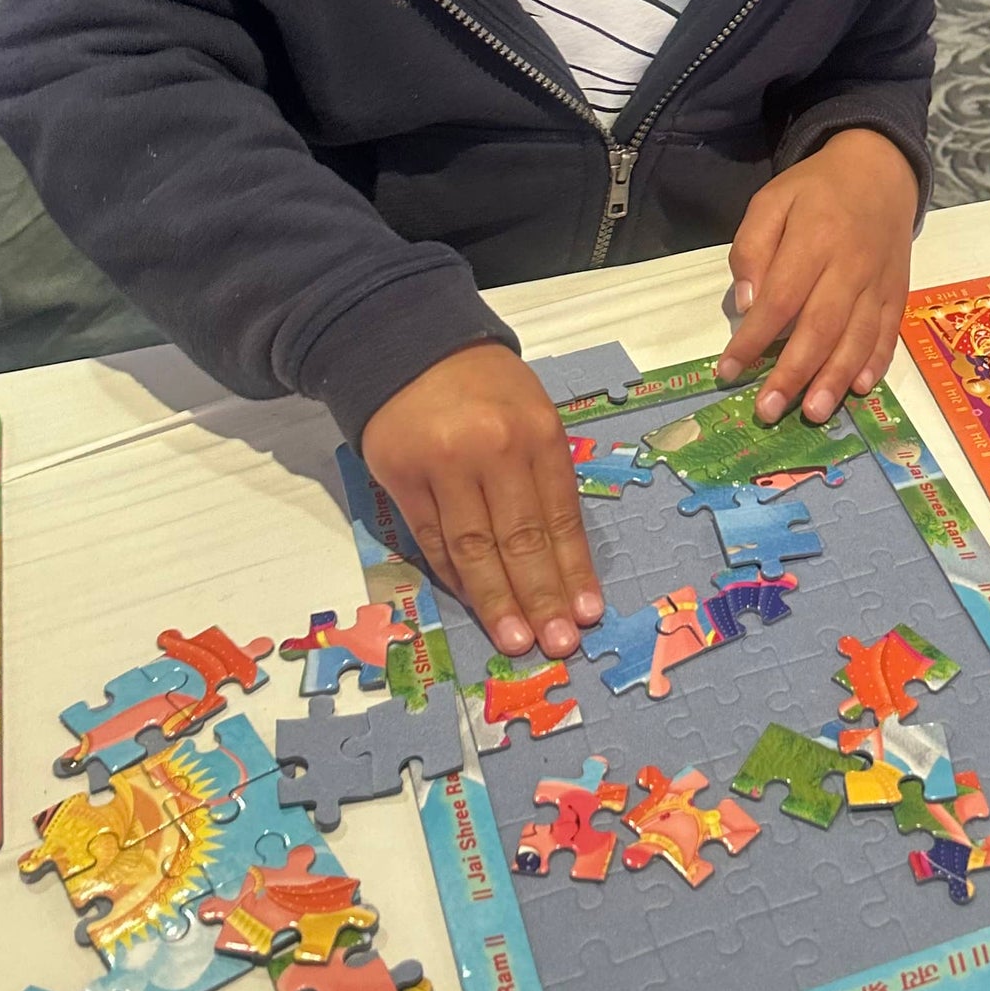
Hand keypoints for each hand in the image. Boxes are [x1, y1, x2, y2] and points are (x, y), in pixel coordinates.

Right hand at [360, 343, 601, 661]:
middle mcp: (493, 450)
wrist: (411, 347)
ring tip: (516, 640)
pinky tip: (476, 603)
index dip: (574, 570)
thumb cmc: (485, 389)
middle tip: (557, 643)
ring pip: (474, 548)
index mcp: (537, 433)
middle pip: (520, 539)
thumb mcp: (534, 415)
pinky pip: (433, 539)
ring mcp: (443, 466)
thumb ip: (545, 477)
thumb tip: (562, 559)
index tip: (588, 613)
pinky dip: (456, 576)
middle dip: (541, 597)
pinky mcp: (401, 478)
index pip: (560, 516)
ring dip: (497, 601)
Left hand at [715, 129, 918, 423]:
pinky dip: (876, 363)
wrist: (880, 170)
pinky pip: (889, 332)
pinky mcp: (898, 291)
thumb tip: (747, 304)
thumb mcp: (771, 201)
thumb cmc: (815, 190)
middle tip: (768, 410)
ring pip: (857, 337)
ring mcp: (879, 281)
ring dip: (835, 379)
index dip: (753, 340)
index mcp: (814, 239)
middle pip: (821, 327)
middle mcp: (851, 265)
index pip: (780, 299)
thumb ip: (752, 249)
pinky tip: (859, 388)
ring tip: (812, 412)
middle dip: (793, 373)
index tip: (728, 371)